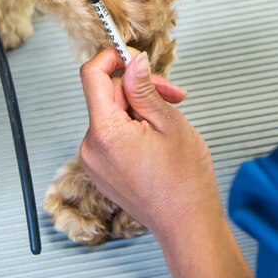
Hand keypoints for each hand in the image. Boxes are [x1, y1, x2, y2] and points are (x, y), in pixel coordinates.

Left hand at [78, 48, 223, 239]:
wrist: (187, 223)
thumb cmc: (184, 180)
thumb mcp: (169, 122)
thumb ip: (144, 88)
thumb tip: (132, 62)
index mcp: (105, 132)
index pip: (91, 76)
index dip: (111, 57)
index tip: (132, 54)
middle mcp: (91, 147)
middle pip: (106, 95)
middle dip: (138, 87)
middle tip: (173, 94)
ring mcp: (94, 162)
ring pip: (111, 114)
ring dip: (139, 108)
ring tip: (169, 120)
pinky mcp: (102, 171)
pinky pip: (112, 135)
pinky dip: (132, 127)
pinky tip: (157, 137)